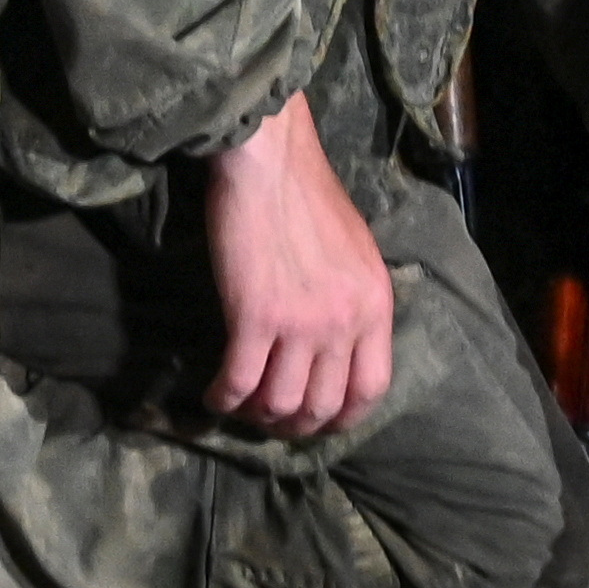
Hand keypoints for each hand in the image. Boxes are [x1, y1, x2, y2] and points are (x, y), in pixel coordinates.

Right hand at [200, 94, 394, 439]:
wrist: (270, 162)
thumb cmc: (307, 197)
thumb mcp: (357, 253)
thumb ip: (354, 301)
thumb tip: (336, 347)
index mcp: (375, 304)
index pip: (371, 388)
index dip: (343, 418)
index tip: (319, 422)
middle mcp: (344, 321)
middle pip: (322, 405)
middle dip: (295, 425)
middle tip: (270, 420)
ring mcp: (301, 323)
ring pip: (279, 403)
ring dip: (255, 415)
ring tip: (239, 406)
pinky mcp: (255, 317)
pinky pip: (239, 383)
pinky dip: (223, 399)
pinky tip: (213, 396)